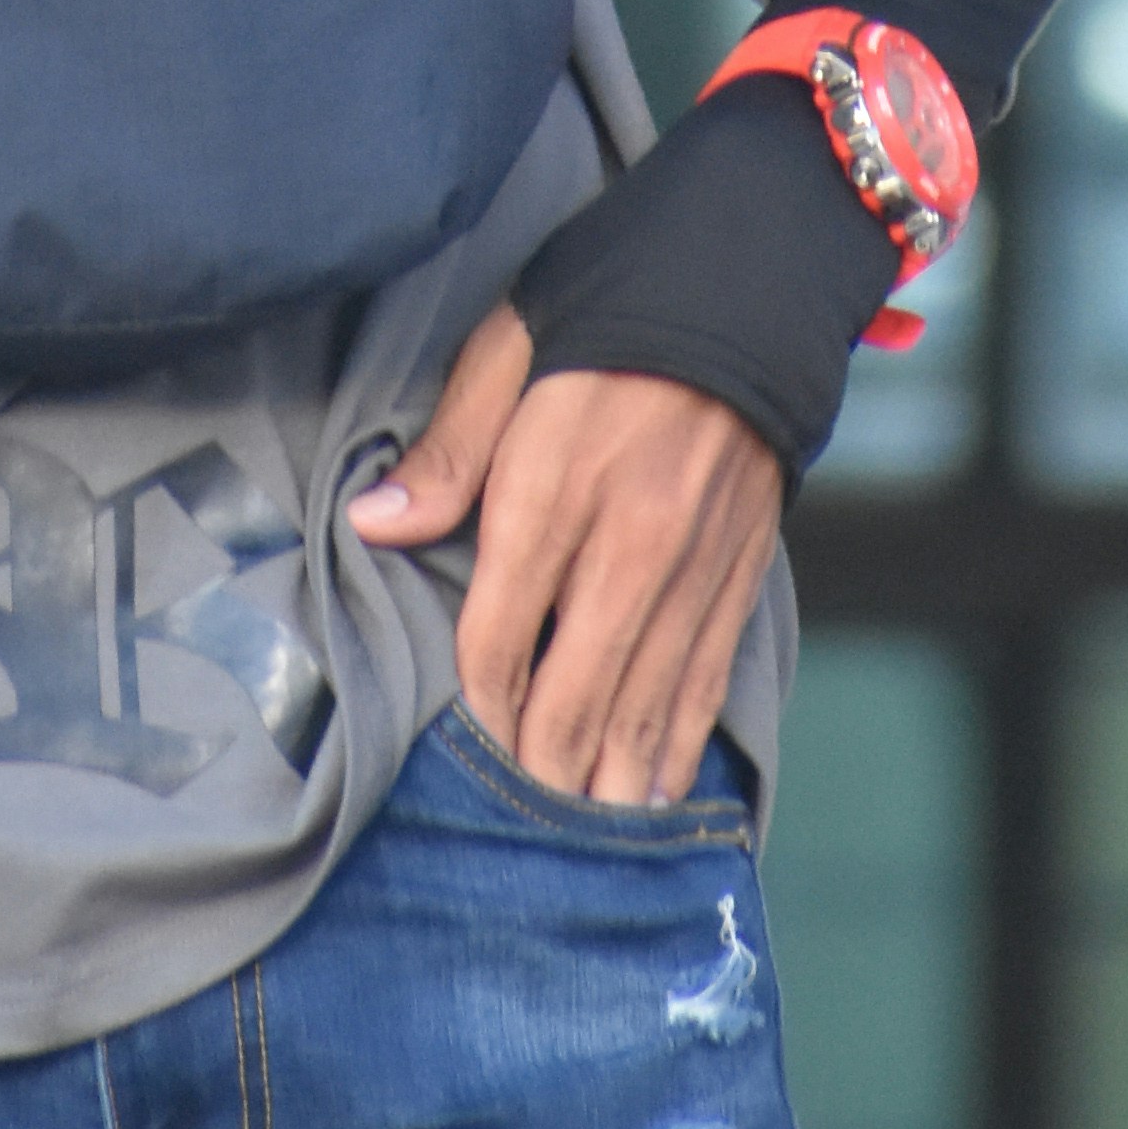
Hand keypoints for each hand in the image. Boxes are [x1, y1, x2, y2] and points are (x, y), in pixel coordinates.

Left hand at [346, 306, 783, 806]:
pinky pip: (706, 682)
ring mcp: (693, 567)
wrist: (753, 276)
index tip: (457, 759)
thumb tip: (374, 526)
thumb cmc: (612, 306)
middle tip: (516, 848)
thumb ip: (447, 453)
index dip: (475, 712)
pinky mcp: (740, 572)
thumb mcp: (507, 351)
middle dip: (541, 777)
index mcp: (554, 490)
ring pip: (645, 708)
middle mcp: (628, 546)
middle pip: (573, 698)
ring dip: (609, 784)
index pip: (499, 641)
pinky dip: (679, 747)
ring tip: (581, 852)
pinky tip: (656, 794)